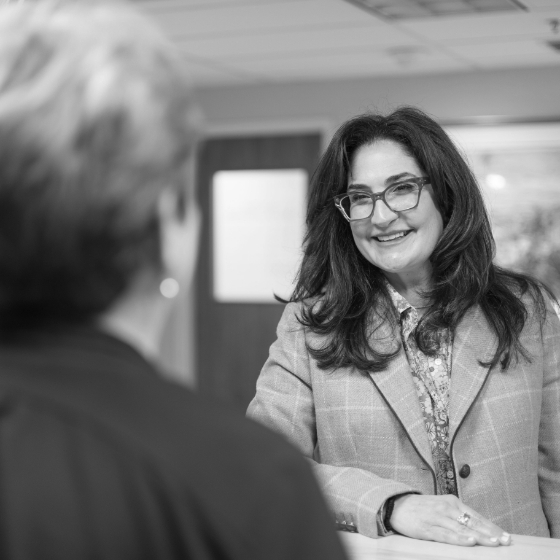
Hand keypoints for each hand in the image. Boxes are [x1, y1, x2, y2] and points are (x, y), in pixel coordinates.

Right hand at [389, 494, 510, 546]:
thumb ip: (458, 516)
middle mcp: (446, 508)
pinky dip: (459, 539)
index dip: (491, 526)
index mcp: (452, 501)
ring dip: (480, 537)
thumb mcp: (441, 507)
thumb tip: (478, 529)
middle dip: (490, 533)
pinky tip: (470, 542)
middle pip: (472, 522)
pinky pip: (446, 535)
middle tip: (506, 541)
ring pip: (462, 529)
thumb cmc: (422, 508)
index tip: (506, 536)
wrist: (396, 505)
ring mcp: (437, 518)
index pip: (476, 516)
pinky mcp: (427, 528)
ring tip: (494, 543)